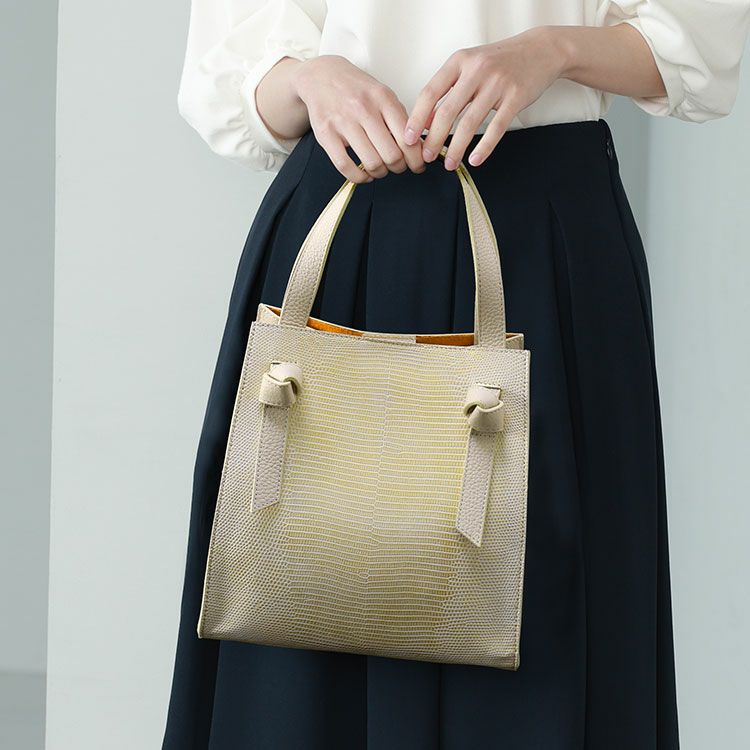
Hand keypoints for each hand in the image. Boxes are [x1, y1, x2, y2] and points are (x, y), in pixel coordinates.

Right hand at [293, 55, 424, 182]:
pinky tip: (364, 174)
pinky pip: (345, 166)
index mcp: (383, 99)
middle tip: (398, 167)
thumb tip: (418, 146)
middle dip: (399, 167)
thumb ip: (400, 118)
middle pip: (392, 155)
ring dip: (380, 173)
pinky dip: (359, 177)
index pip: (408, 138)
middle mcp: (364, 109)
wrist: (321, 75)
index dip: (416, 159)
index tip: (417, 165)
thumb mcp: (383, 94)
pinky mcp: (326, 134)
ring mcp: (343, 122)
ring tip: (380, 169)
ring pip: (371, 163)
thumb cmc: (355, 89)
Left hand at [403, 27, 567, 168]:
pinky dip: (484, 147)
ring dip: (456, 148)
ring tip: (449, 164)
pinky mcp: (516, 97)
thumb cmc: (498, 62)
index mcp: (459, 61)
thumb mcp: (468, 66)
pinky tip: (475, 160)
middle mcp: (476, 70)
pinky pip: (496, 128)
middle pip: (447, 112)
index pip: (430, 92)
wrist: (540, 50)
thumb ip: (447, 90)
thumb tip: (425, 122)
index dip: (417, 118)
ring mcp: (497, 83)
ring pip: (469, 123)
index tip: (409, 138)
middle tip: (426, 157)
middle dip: (434, 139)